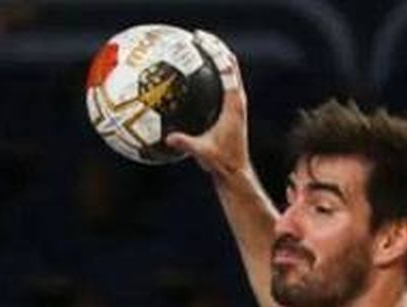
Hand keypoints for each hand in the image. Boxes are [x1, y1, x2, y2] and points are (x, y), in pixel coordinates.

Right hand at [165, 31, 249, 177]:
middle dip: (217, 48)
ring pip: (230, 72)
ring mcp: (236, 103)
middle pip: (231, 65)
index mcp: (234, 105)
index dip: (216, 54)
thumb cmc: (221, 162)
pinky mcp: (232, 108)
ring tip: (199, 44)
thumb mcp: (202, 153)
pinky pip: (224, 83)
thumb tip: (169, 138)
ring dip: (218, 57)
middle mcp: (238, 101)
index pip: (227, 72)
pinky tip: (195, 70)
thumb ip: (187, 143)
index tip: (202, 41)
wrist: (235, 171)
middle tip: (198, 36)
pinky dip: (214, 72)